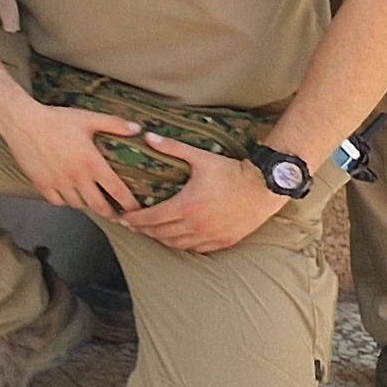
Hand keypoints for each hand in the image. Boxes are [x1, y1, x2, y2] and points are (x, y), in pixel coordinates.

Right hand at [0, 99, 143, 218]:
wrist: (22, 121)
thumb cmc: (56, 119)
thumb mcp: (88, 118)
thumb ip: (114, 124)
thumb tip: (137, 129)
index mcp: (92, 163)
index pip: (117, 191)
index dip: (130, 204)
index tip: (137, 209)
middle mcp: (76, 177)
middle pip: (99, 206)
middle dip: (112, 214)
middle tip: (118, 216)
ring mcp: (58, 183)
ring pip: (78, 205)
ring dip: (87, 205)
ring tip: (93, 201)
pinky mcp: (42, 184)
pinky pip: (58, 202)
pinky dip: (66, 201)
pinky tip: (69, 194)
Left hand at [118, 133, 289, 254]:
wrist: (264, 188)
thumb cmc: (232, 172)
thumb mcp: (200, 157)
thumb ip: (172, 148)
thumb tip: (148, 137)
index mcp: (186, 206)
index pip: (151, 218)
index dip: (134, 219)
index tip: (122, 218)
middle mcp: (196, 225)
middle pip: (160, 234)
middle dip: (143, 229)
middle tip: (132, 225)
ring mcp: (210, 236)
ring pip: (176, 244)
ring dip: (160, 239)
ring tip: (150, 232)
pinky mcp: (223, 241)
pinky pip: (196, 249)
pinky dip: (182, 245)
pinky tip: (176, 240)